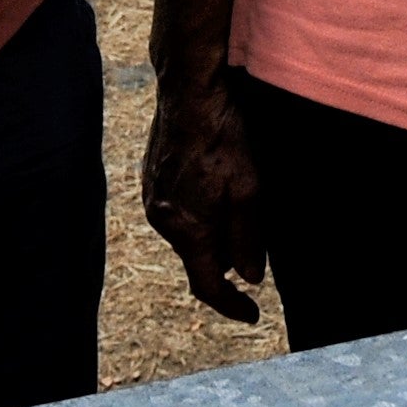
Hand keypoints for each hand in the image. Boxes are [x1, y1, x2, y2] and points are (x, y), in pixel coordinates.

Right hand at [141, 72, 268, 325]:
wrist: (189, 91)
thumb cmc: (224, 138)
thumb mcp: (249, 192)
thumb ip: (248, 239)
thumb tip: (249, 278)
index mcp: (186, 228)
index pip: (206, 285)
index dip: (232, 305)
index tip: (253, 315)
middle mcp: (162, 219)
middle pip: (198, 257)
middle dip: (225, 258)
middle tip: (255, 241)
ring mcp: (152, 197)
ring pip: (188, 233)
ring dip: (212, 231)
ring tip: (238, 202)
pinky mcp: (151, 178)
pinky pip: (178, 210)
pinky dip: (199, 211)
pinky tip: (216, 184)